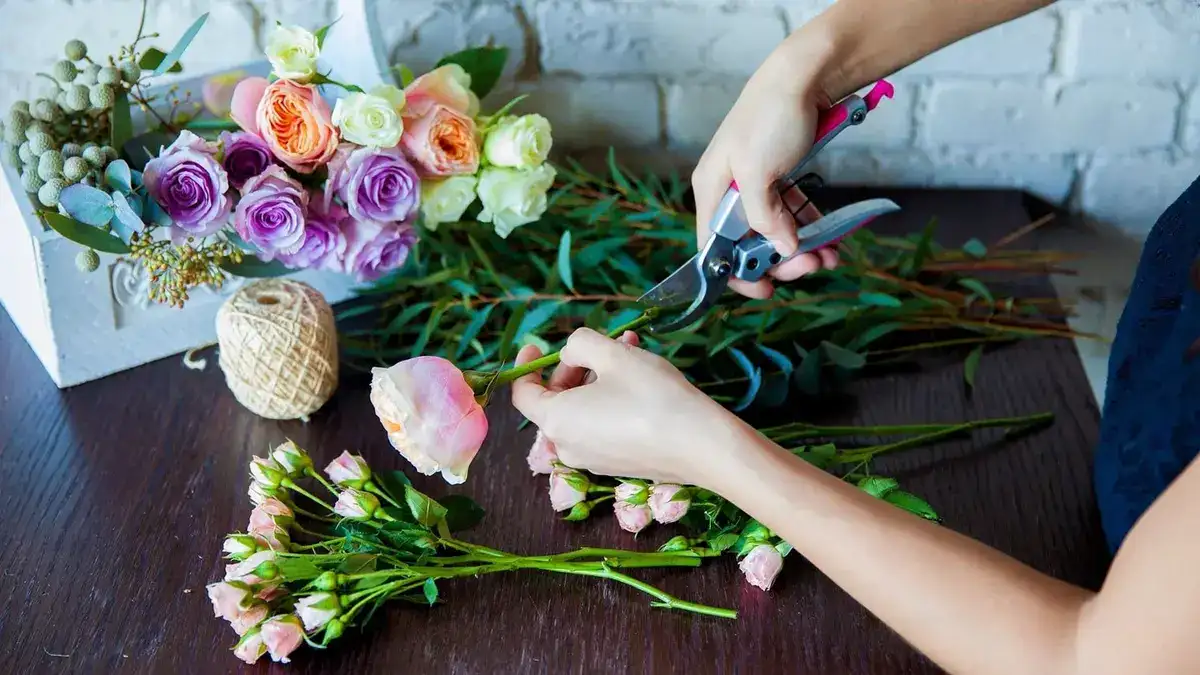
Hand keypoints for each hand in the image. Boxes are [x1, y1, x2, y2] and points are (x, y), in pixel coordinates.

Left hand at [510, 328, 743, 486]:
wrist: (701, 445)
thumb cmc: (652, 396)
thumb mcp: (613, 355)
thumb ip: (579, 344)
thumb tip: (571, 355)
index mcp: (556, 420)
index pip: (523, 394)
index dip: (526, 366)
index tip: (537, 345)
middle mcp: (567, 446)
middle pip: (555, 400)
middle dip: (575, 367)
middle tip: (602, 344)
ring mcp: (593, 460)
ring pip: (583, 410)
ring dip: (598, 378)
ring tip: (629, 351)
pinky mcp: (617, 465)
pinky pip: (601, 427)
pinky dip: (610, 401)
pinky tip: (640, 380)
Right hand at [692, 40, 839, 299]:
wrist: (804, 75)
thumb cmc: (771, 118)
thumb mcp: (759, 172)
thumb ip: (764, 217)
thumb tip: (781, 251)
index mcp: (711, 190)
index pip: (714, 248)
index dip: (737, 274)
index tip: (766, 291)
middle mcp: (729, 191)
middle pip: (749, 244)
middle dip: (781, 260)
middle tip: (811, 266)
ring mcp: (755, 185)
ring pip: (774, 231)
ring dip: (801, 249)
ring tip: (829, 256)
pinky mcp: (780, 177)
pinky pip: (792, 214)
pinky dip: (809, 228)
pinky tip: (830, 239)